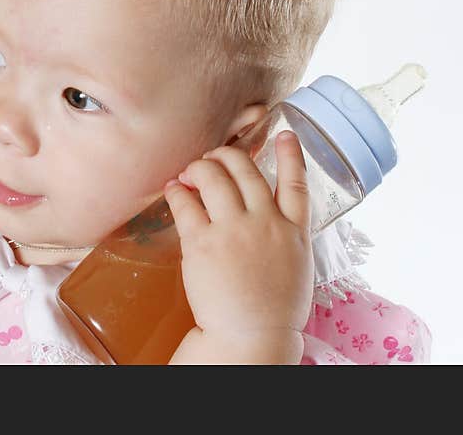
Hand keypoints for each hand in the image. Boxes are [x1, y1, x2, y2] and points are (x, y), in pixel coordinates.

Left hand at [165, 131, 313, 362]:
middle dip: (226, 155)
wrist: (251, 336)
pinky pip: (186, 203)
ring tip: (190, 172)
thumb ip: (286, 235)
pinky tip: (173, 188)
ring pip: (214, 177)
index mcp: (294, 232)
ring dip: (199, 167)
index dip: (291, 154)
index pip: (296, 183)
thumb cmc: (273, 308)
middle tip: (213, 159)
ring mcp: (235, 231)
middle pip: (245, 169)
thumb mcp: (296, 266)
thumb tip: (272, 215)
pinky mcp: (203, 243)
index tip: (284, 133)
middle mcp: (266, 223)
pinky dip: (177, 190)